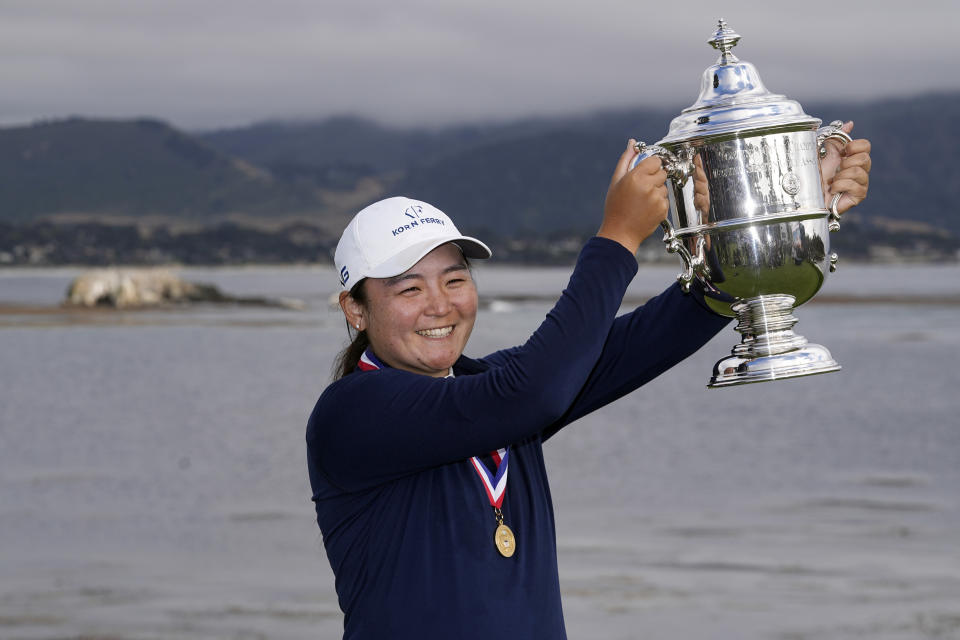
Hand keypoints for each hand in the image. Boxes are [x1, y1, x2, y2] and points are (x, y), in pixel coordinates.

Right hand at [599, 139, 668, 253]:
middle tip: (642, 188)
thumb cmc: (615, 208)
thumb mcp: (616, 181)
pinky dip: (658, 203)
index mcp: (635, 176)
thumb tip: (632, 143)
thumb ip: (626, 160)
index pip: (655, 161)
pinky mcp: (663, 209)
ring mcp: (656, 198)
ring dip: (656, 191)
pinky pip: (665, 199)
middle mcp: (648, 186)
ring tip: (642, 201)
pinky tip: (646, 209)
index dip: (651, 166)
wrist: (620, 233)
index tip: (645, 172)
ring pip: (664, 187)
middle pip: (663, 173)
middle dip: (654, 178)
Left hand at [820, 121, 871, 214]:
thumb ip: (835, 138)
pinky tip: (833, 189)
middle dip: (846, 163)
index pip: (866, 145)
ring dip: (841, 176)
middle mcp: (860, 169)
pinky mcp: (858, 196)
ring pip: (859, 172)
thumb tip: (850, 123)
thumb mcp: (821, 153)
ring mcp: (861, 183)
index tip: (842, 151)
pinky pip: (855, 186)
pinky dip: (840, 186)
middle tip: (836, 170)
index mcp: (852, 157)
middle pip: (865, 158)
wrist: (806, 197)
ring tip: (832, 181)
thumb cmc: (813, 176)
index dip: (854, 146)